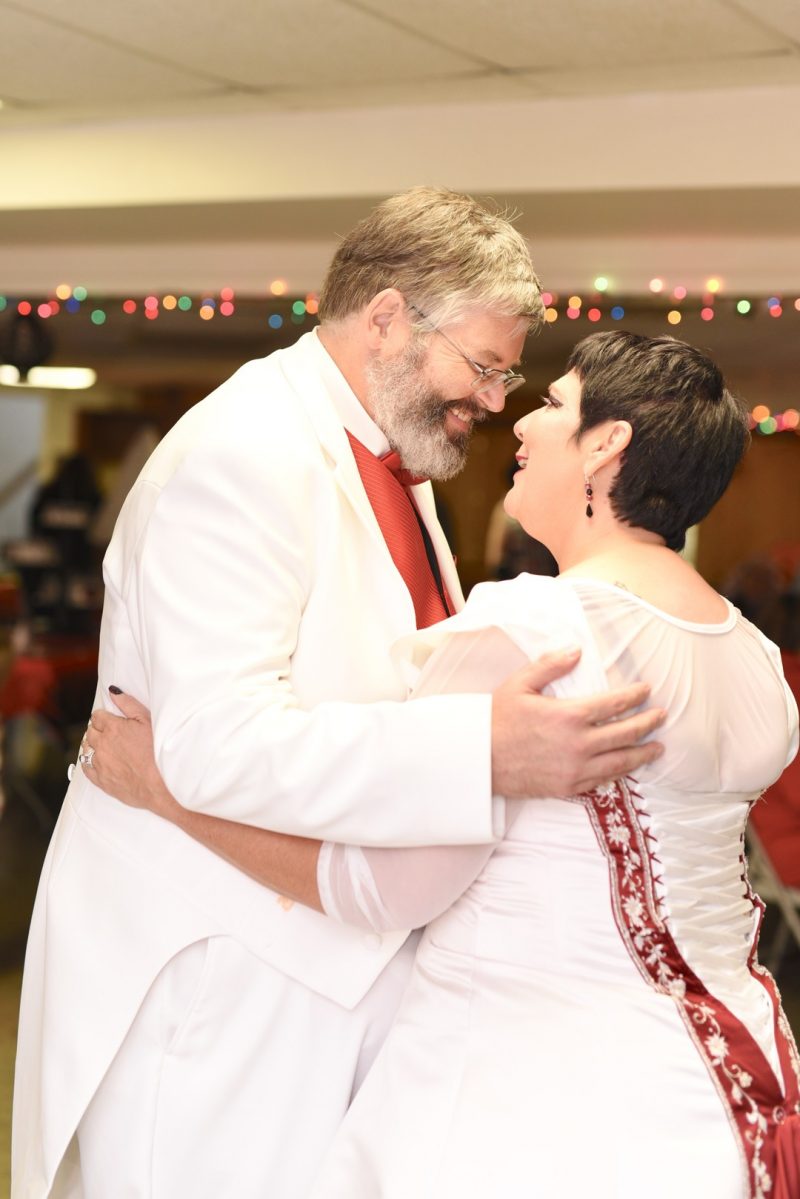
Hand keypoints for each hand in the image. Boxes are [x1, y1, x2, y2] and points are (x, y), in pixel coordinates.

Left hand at [81, 691, 178, 817]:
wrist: (160, 785)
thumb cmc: (157, 752)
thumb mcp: (147, 721)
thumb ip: (128, 704)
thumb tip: (113, 691)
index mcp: (112, 727)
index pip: (97, 716)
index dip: (104, 717)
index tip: (110, 720)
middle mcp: (101, 744)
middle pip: (90, 731)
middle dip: (97, 730)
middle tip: (109, 733)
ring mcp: (99, 763)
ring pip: (86, 748)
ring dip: (92, 745)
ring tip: (105, 747)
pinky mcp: (100, 780)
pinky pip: (85, 767)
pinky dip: (89, 762)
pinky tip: (97, 761)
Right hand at [491, 648, 664, 797]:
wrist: (478, 760)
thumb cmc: (497, 720)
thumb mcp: (520, 684)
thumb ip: (550, 666)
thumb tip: (576, 650)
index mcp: (569, 715)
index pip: (614, 704)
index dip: (634, 696)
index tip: (646, 690)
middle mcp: (578, 744)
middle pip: (625, 733)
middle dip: (648, 723)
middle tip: (661, 716)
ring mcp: (575, 768)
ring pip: (620, 761)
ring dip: (643, 753)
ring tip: (658, 748)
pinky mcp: (569, 786)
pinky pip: (603, 779)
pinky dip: (620, 772)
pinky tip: (627, 766)